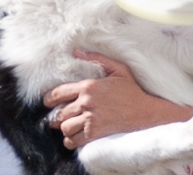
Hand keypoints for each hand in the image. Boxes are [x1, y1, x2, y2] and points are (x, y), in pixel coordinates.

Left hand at [43, 51, 192, 148]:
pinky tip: (74, 137)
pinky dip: (70, 140)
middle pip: (59, 113)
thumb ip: (96, 58)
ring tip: (68, 126)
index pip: (58, 93)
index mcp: (88, 86)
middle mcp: (86, 103)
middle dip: (57, 116)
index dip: (49, 99)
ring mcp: (89, 119)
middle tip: (59, 117)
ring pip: (64, 127)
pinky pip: (73, 140)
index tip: (48, 102)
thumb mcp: (118, 69)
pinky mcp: (94, 133)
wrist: (145, 112)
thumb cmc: (132, 90)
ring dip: (64, 128)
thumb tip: (76, 52)